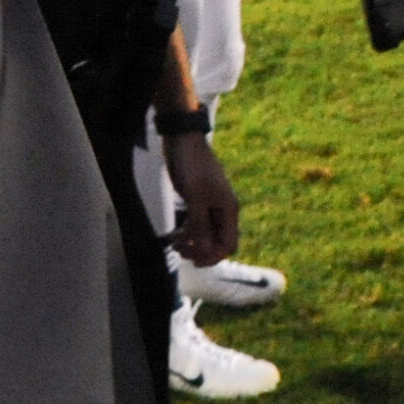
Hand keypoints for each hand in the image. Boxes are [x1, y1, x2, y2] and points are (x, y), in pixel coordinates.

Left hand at [164, 132, 240, 265]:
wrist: (183, 142)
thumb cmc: (192, 167)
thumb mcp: (195, 198)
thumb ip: (200, 225)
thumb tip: (205, 251)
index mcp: (228, 210)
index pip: (229, 244)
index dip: (214, 256)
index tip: (194, 261)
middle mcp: (223, 210)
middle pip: (218, 242)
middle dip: (201, 251)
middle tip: (180, 251)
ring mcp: (210, 206)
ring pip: (206, 235)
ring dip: (192, 243)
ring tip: (174, 244)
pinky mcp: (198, 201)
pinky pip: (197, 225)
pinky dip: (187, 233)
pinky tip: (173, 235)